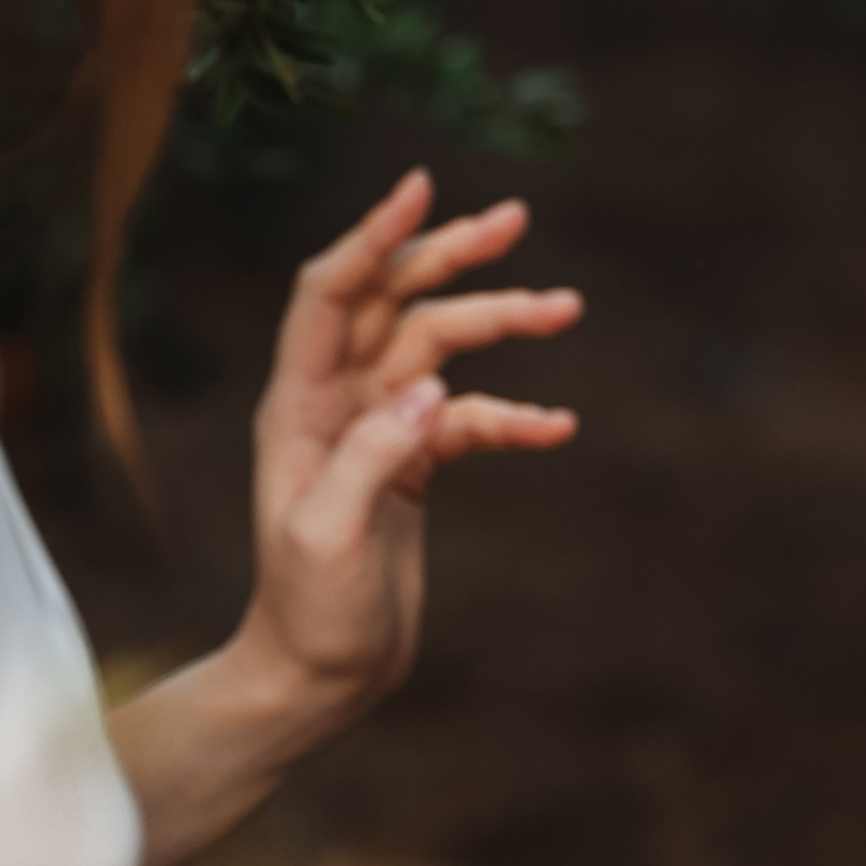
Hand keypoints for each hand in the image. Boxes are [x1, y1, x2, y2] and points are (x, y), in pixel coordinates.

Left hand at [241, 169, 580, 726]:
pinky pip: (471, 418)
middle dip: (452, 257)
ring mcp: (376, 430)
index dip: (372, 238)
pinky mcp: (412, 464)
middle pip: (394, 302)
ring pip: (443, 350)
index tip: (421, 187)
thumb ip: (373, 458)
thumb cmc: (308, 613)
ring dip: (502, 326)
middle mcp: (334, 403)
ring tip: (567, 307)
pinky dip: (514, 416)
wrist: (318, 678)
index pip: (329, 295)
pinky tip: (558, 429)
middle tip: (516, 221)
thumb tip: (432, 391)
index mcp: (298, 407)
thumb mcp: (330, 539)